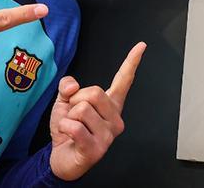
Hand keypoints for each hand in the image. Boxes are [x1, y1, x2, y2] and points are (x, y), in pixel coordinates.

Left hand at [49, 42, 145, 180]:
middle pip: (95, 92)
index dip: (132, 62)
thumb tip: (73, 84)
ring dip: (68, 116)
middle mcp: (115, 119)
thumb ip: (68, 86)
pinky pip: (75, 127)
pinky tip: (68, 136)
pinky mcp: (97, 149)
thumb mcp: (65, 102)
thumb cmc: (68, 130)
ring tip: (72, 127)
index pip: (123, 80)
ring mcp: (108, 135)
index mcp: (110, 105)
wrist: (62, 158)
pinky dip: (64, 127)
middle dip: (76, 100)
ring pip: (82, 109)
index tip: (141, 46)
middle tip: (74, 114)